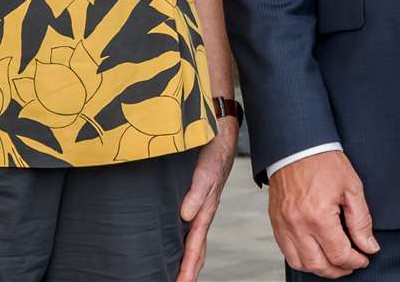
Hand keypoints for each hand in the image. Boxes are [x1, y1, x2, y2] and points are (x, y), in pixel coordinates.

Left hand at [176, 120, 239, 281]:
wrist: (220, 131)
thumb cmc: (214, 151)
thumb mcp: (205, 172)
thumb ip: (196, 194)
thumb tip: (186, 216)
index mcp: (205, 210)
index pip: (196, 245)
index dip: (188, 266)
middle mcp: (203, 211)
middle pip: (198, 248)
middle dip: (190, 269)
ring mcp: (201, 205)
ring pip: (195, 239)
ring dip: (190, 259)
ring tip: (181, 275)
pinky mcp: (198, 196)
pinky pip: (192, 225)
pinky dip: (187, 240)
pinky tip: (179, 243)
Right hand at [268, 150, 379, 278]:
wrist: (296, 146)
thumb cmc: (324, 162)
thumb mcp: (352, 188)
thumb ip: (361, 221)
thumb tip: (369, 246)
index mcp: (318, 217)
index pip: (339, 254)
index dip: (356, 260)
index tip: (364, 257)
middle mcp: (297, 226)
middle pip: (319, 265)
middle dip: (339, 270)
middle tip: (351, 264)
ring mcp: (283, 226)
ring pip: (300, 263)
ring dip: (319, 268)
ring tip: (334, 261)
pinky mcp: (276, 223)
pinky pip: (286, 252)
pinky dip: (302, 258)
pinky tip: (315, 251)